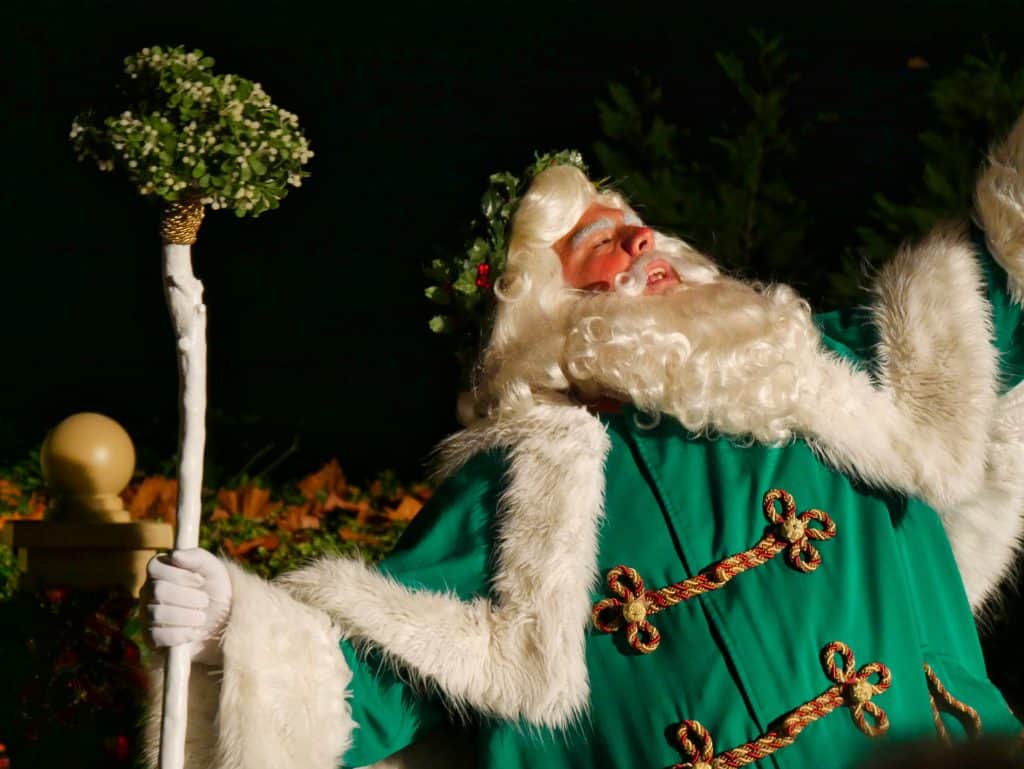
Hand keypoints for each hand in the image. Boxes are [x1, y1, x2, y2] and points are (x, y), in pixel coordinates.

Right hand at [144, 548, 231, 665]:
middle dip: (188, 597)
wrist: (223, 623)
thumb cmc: (215, 591)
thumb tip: (175, 555)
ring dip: (187, 616)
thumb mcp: (212, 569)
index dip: (180, 575)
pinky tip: (194, 632)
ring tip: (202, 617)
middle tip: (204, 601)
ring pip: (157, 613)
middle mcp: (148, 591)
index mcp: (159, 571)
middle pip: (157, 590)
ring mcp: (147, 614)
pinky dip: (181, 634)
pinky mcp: (151, 638)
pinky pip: (157, 636)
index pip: (154, 567)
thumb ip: (196, 557)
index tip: (200, 581)